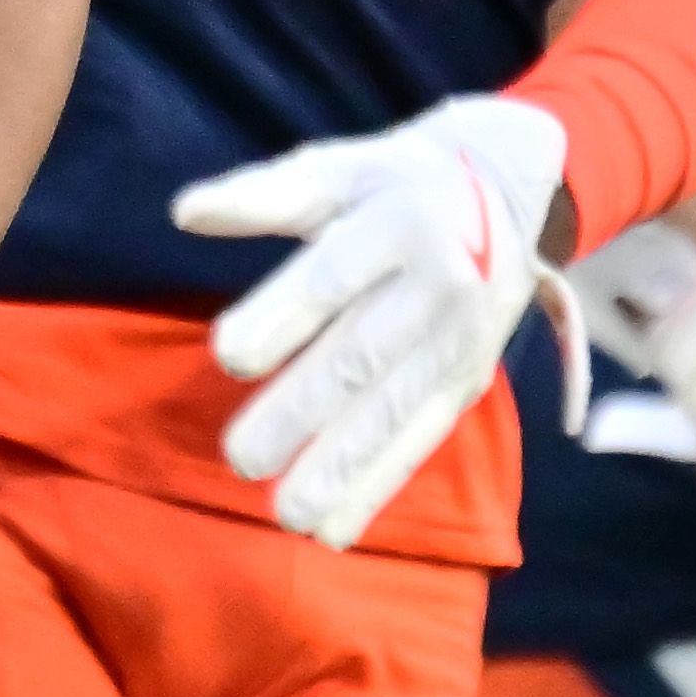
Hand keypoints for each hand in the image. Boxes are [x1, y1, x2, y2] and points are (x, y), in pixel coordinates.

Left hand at [171, 93, 566, 549]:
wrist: (511, 189)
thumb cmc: (395, 181)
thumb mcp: (335, 168)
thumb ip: (260, 195)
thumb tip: (184, 213)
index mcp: (399, 221)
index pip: (333, 276)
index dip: (282, 316)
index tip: (227, 354)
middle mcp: (439, 284)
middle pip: (363, 356)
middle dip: (303, 412)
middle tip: (242, 457)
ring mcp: (459, 341)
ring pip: (393, 411)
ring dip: (341, 467)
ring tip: (287, 512)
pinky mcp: (467, 382)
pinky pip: (421, 439)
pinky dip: (378, 486)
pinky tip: (335, 528)